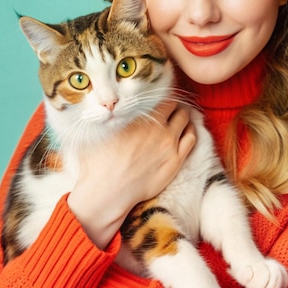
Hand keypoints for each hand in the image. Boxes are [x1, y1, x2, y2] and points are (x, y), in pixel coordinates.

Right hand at [67, 100, 195, 248]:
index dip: (159, 96)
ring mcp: (169, 143)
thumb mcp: (94, 131)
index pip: (158, 96)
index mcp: (138, 117)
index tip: (157, 98)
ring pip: (185, 119)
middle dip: (171, 105)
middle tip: (167, 109)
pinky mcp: (176, 160)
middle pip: (174, 105)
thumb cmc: (97, 162)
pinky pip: (192, 138)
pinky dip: (190, 130)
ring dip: (182, 116)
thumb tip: (102, 104)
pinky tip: (185, 132)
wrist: (109, 191)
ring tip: (177, 119)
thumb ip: (104, 115)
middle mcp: (156, 126)